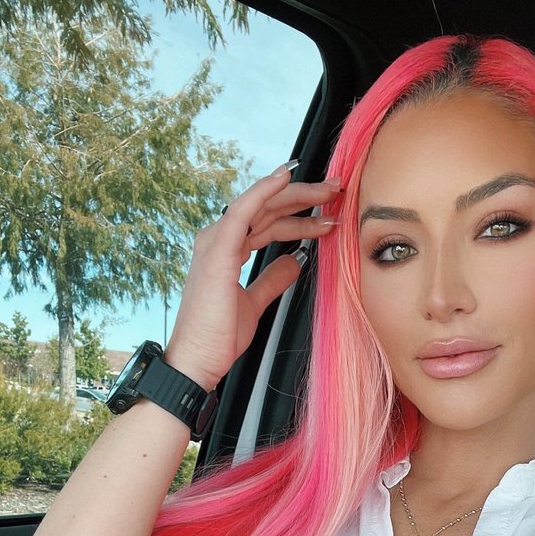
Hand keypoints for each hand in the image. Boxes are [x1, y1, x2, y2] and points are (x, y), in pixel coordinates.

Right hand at [163, 162, 341, 390]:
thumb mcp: (255, 303)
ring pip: (262, 205)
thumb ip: (272, 279)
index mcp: (228, 249)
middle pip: (268, 208)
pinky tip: (285, 177)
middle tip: (336, 191)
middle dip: (305, 198)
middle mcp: (220, 239)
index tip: (329, 214)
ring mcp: (217, 241)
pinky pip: (243, 211)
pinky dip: (264, 191)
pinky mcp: (218, 250)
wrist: (198, 359)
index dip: (300, 216)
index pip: (268, 222)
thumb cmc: (218, 336)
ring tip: (328, 189)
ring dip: (296, 194)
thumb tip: (294, 261)